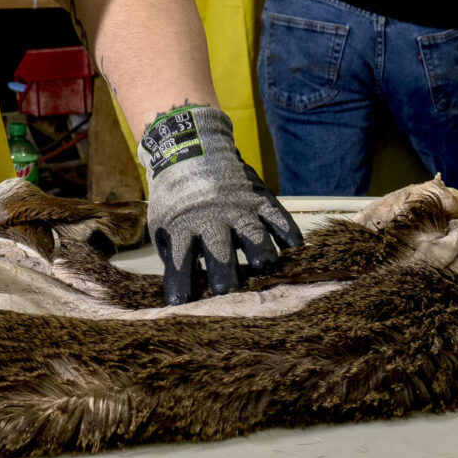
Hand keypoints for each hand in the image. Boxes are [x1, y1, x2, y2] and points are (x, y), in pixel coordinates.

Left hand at [134, 104, 299, 302]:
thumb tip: (184, 291)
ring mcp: (240, 207)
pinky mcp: (261, 198)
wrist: (192, 150)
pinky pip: (282, 221)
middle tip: (229, 296)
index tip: (182, 306)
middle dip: (226, 282)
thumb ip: (174, 253)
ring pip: (257, 241)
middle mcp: (212, 218)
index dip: (182, 288)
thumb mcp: (163, 222)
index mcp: (183, 226)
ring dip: (261, 263)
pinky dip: (290, 240)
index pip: (180, 264)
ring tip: (262, 276)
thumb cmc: (176, 197)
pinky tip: (294, 255)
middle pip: (222, 257)